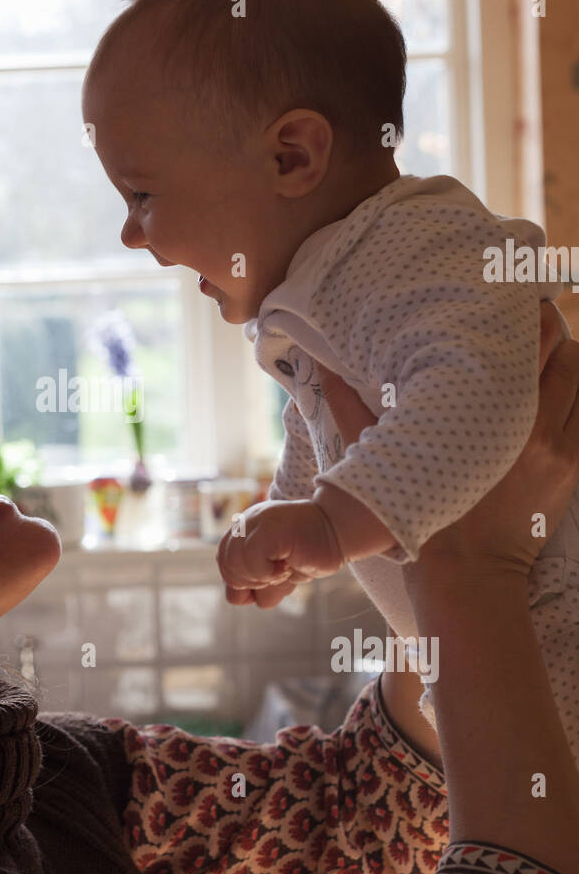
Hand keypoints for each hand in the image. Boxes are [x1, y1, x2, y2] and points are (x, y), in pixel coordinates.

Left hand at [217, 499, 344, 605]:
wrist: (339, 530)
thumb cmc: (311, 551)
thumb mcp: (277, 570)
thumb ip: (253, 579)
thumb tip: (236, 598)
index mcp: (245, 529)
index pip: (225, 563)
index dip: (244, 581)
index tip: (271, 578)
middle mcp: (247, 523)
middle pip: (227, 567)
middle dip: (253, 583)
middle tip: (280, 574)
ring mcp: (255, 523)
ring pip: (237, 567)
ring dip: (264, 580)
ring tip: (286, 567)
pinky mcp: (268, 528)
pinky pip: (251, 560)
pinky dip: (270, 573)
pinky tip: (289, 565)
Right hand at [316, 300, 578, 582]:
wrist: (466, 574)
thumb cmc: (419, 514)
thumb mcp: (379, 457)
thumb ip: (349, 408)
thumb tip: (318, 365)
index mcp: (479, 410)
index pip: (519, 341)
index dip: (522, 313)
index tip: (511, 299)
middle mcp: (526, 421)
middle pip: (558, 349)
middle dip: (549, 327)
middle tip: (532, 313)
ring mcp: (555, 443)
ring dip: (569, 357)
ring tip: (551, 347)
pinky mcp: (571, 466)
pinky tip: (566, 386)